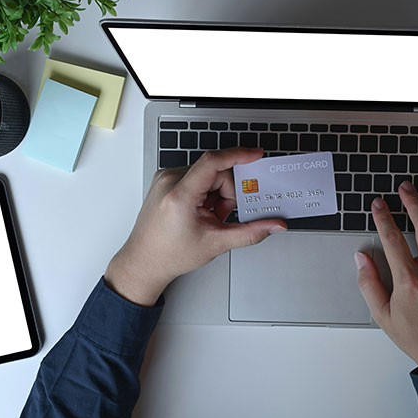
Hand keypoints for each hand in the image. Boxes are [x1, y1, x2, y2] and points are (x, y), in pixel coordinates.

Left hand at [105, 148, 286, 305]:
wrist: (143, 262)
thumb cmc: (170, 254)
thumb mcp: (216, 244)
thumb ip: (250, 232)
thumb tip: (273, 225)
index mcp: (179, 195)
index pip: (213, 162)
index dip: (238, 155)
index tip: (255, 155)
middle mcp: (170, 181)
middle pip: (216, 172)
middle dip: (227, 193)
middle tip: (222, 215)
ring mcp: (166, 179)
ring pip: (208, 174)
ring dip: (216, 194)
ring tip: (208, 217)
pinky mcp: (166, 181)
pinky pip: (197, 177)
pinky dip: (206, 193)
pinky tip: (201, 211)